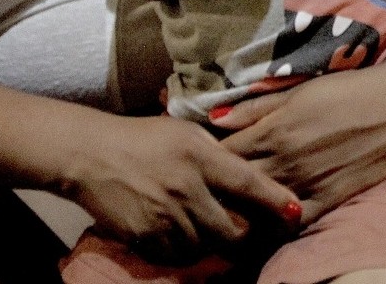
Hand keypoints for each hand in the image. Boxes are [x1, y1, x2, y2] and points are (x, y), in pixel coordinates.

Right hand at [59, 113, 299, 261]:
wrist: (91, 155)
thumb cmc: (145, 137)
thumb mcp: (187, 131)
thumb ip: (220, 150)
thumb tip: (255, 168)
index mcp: (200, 156)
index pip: (247, 183)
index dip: (274, 201)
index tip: (294, 212)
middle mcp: (185, 188)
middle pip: (230, 230)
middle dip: (246, 238)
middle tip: (252, 236)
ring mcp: (163, 215)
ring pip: (204, 247)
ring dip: (213, 244)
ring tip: (214, 233)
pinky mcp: (143, 235)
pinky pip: (175, 255)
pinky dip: (185, 251)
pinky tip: (185, 236)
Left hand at [214, 57, 385, 220]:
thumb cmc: (352, 90)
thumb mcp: (301, 91)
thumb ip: (257, 108)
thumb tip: (214, 118)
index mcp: (274, 130)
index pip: (221, 153)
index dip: (204, 158)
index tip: (194, 160)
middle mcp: (285, 162)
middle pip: (233, 186)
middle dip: (214, 188)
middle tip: (201, 189)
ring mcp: (306, 184)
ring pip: (257, 209)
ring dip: (238, 209)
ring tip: (224, 209)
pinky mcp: (328, 200)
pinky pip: (290, 223)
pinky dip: (271, 225)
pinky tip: (262, 223)